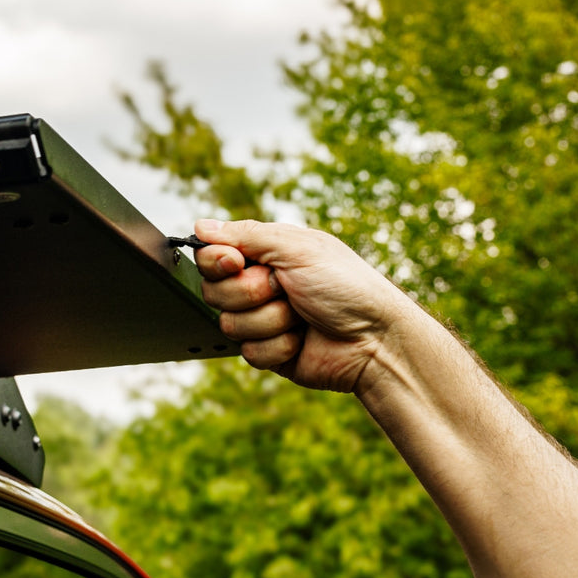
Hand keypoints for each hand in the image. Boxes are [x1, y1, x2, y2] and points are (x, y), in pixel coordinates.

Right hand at [194, 218, 410, 393]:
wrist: (375, 340)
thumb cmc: (347, 286)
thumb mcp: (298, 249)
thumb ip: (247, 235)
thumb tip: (202, 225)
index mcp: (266, 254)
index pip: (213, 255)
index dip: (217, 261)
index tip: (236, 262)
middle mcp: (259, 285)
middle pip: (213, 291)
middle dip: (251, 293)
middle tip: (285, 289)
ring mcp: (262, 320)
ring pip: (229, 324)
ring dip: (270, 321)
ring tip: (301, 316)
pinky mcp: (268, 351)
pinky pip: (248, 352)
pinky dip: (278, 346)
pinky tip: (302, 340)